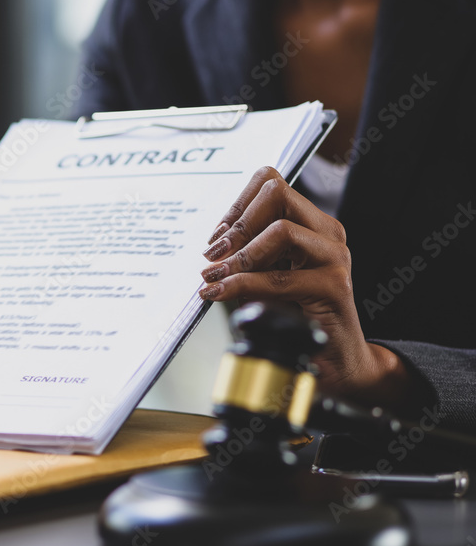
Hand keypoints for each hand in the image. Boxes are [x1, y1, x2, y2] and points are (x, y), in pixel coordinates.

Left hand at [198, 167, 412, 409]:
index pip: (270, 184)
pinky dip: (243, 284)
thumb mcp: (264, 277)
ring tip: (215, 275)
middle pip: (277, 195)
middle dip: (237, 224)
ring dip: (239, 255)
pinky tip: (222, 293)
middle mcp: (326, 233)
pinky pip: (279, 278)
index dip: (237, 205)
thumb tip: (210, 249)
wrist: (336, 360)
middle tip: (213, 253)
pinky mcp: (333, 287)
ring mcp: (334, 257)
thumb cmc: (298, 317)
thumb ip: (244, 256)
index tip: (215, 236)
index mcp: (310, 223)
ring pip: (281, 230)